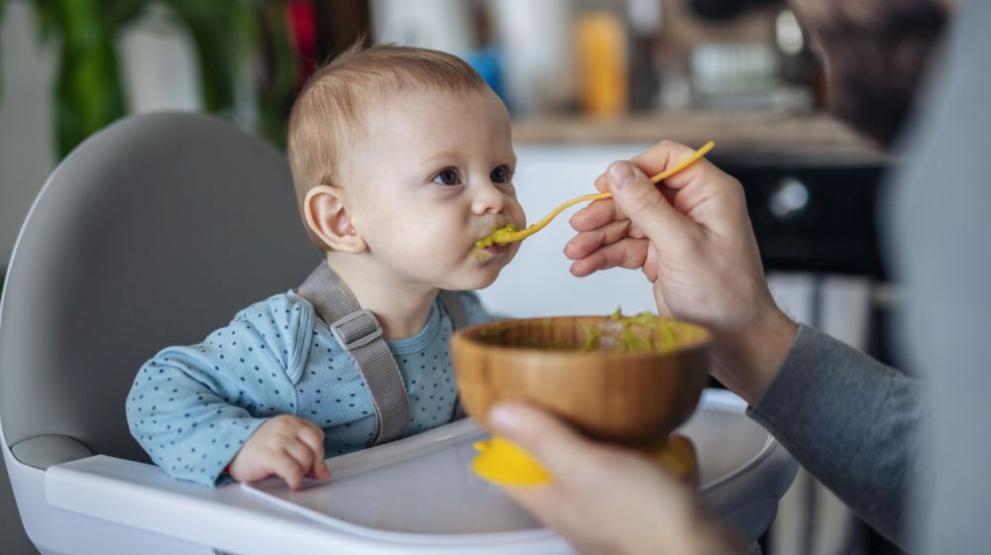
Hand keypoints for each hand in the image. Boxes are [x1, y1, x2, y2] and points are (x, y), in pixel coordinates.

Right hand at [228, 415, 330, 488]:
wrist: (229, 450)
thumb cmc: (257, 449)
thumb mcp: (283, 444)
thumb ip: (303, 452)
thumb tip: (323, 472)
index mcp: (291, 422)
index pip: (317, 435)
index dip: (319, 453)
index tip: (316, 466)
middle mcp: (286, 427)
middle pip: (315, 448)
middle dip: (314, 465)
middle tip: (306, 474)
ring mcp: (277, 440)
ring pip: (306, 459)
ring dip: (303, 472)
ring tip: (293, 476)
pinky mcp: (269, 455)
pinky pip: (293, 470)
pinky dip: (296, 480)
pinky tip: (292, 483)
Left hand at [488, 403, 743, 554]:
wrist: (702, 553)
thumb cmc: (644, 520)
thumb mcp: (585, 467)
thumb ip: (543, 439)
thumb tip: (498, 413)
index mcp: (553, 501)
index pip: (510, 469)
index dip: (506, 436)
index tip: (512, 399)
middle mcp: (579, 509)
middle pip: (554, 465)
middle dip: (558, 428)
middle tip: (563, 393)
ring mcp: (615, 512)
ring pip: (600, 469)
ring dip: (607, 439)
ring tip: (616, 408)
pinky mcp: (651, 513)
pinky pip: (646, 475)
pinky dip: (655, 455)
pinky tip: (667, 438)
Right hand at [565, 141, 796, 402]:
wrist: (735, 341)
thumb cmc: (724, 295)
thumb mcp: (681, 245)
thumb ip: (647, 206)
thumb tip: (617, 171)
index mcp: (709, 193)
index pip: (668, 158)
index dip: (633, 168)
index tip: (604, 186)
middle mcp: (691, 207)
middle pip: (638, 192)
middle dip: (606, 210)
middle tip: (578, 225)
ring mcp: (675, 232)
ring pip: (627, 221)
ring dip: (598, 236)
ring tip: (573, 254)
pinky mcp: (661, 256)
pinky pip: (626, 247)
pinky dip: (604, 256)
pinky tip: (583, 266)